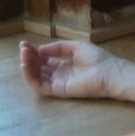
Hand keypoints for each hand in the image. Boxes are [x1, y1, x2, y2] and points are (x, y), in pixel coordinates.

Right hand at [19, 39, 134, 102]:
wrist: (109, 73)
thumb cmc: (97, 58)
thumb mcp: (76, 46)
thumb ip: (58, 47)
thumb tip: (40, 49)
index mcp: (65, 64)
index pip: (44, 59)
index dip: (34, 52)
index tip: (25, 44)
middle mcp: (59, 74)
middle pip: (38, 67)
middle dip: (29, 57)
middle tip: (24, 49)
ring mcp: (58, 82)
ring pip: (36, 76)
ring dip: (27, 66)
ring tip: (24, 55)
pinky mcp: (57, 90)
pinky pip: (39, 85)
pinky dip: (30, 76)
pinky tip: (26, 65)